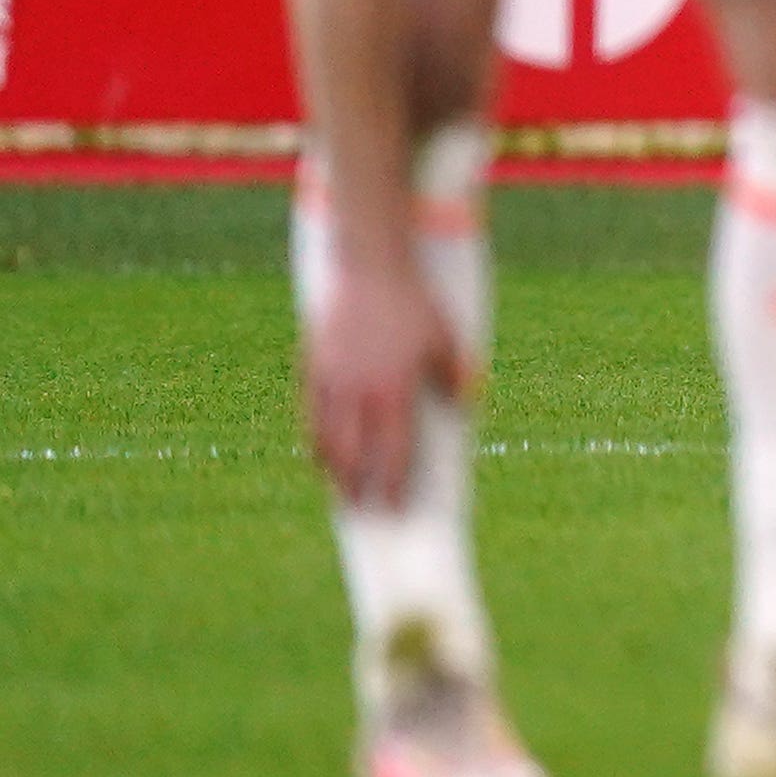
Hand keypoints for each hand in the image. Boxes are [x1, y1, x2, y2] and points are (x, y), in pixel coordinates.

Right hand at [301, 254, 470, 508]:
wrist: (368, 269)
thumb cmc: (413, 303)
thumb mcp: (446, 337)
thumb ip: (455, 375)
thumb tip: (464, 408)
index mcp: (394, 390)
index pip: (393, 451)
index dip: (393, 483)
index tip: (395, 507)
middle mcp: (358, 393)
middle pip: (352, 455)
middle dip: (356, 486)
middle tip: (362, 508)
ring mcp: (331, 382)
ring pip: (325, 439)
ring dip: (332, 469)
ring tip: (340, 488)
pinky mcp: (312, 368)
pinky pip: (310, 414)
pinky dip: (315, 438)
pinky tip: (321, 449)